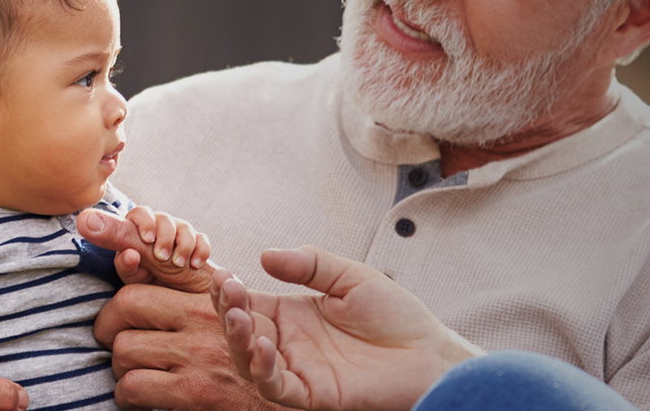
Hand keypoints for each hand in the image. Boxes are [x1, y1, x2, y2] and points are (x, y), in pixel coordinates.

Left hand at [78, 207, 215, 292]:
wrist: (178, 304)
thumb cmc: (148, 287)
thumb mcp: (134, 273)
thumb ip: (120, 254)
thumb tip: (104, 236)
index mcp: (137, 233)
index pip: (139, 213)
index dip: (144, 222)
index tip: (147, 240)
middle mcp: (158, 231)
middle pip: (164, 218)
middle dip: (165, 235)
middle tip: (161, 257)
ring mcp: (179, 237)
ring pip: (184, 227)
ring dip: (182, 244)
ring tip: (178, 265)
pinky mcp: (197, 246)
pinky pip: (201, 239)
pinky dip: (199, 250)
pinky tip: (194, 264)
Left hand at [93, 282, 280, 410]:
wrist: (301, 401)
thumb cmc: (278, 359)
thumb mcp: (252, 313)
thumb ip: (219, 294)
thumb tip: (182, 274)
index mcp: (214, 297)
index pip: (149, 278)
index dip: (122, 295)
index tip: (119, 313)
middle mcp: (205, 321)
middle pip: (126, 306)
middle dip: (111, 326)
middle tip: (115, 340)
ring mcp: (199, 356)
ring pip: (125, 349)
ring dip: (123, 366)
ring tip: (135, 373)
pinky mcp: (197, 392)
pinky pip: (134, 387)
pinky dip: (130, 396)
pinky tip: (143, 399)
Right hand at [214, 246, 484, 410]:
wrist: (430, 352)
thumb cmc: (396, 316)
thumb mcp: (352, 277)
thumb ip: (311, 264)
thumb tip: (265, 255)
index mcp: (294, 314)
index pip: (249, 302)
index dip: (230, 290)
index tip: (220, 273)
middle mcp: (290, 343)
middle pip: (242, 331)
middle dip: (229, 311)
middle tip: (228, 291)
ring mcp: (300, 369)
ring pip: (251, 361)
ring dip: (237, 339)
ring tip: (239, 316)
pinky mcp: (314, 393)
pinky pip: (277, 387)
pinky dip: (263, 370)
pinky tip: (262, 346)